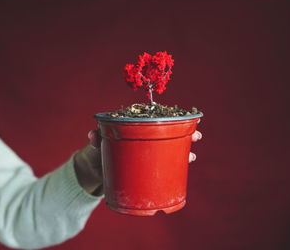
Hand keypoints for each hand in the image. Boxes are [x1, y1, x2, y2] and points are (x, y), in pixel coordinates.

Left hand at [74, 122, 202, 195]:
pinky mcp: (147, 167)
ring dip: (183, 150)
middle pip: (167, 132)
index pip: (155, 119)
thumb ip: (96, 140)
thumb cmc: (96, 152)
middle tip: (197, 136)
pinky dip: (175, 165)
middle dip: (184, 132)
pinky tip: (185, 166)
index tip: (185, 117)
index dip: (170, 117)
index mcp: (135, 127)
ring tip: (192, 156)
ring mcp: (147, 152)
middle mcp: (145, 137)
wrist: (94, 171)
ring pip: (169, 148)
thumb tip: (92, 136)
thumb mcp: (96, 146)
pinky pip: (163, 164)